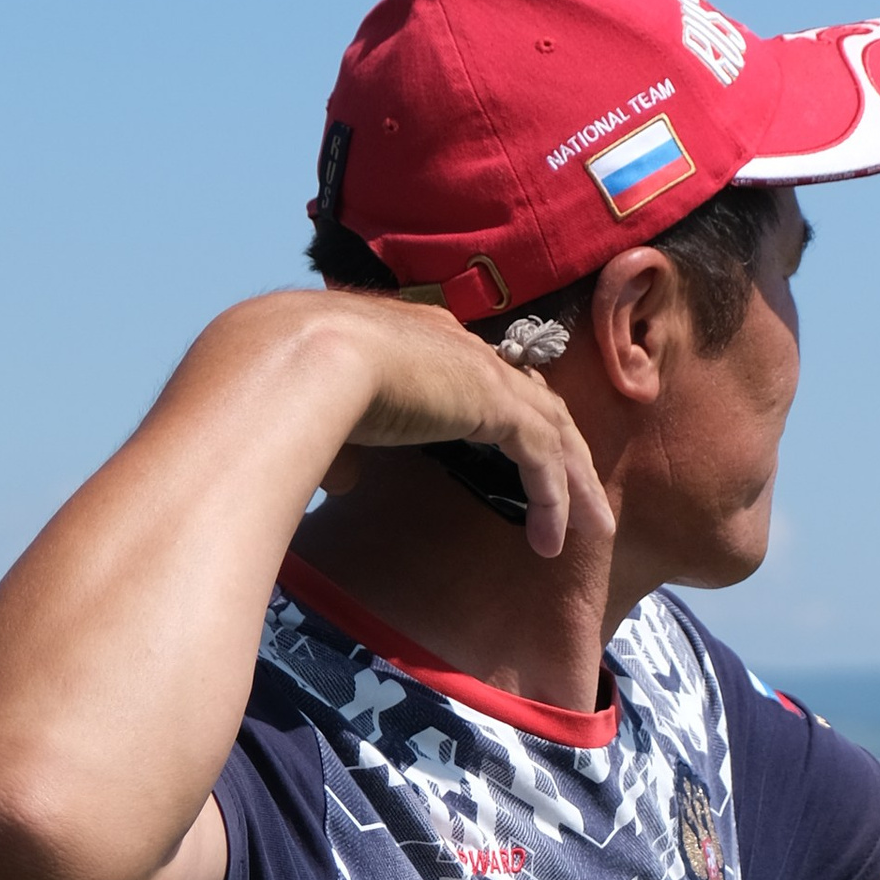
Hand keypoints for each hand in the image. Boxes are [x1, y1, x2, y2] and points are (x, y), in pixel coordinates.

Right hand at [262, 290, 610, 565]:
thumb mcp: (318, 421)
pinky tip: (553, 540)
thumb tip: (346, 478)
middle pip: (531, 400)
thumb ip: (345, 447)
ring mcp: (481, 370)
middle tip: (583, 501)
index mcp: (416, 340)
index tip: (521, 459)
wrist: (297, 360)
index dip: (506, 419)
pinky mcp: (496, 401)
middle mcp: (456, 346)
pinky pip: (543, 456)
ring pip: (553, 428)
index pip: (479, 379)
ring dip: (576, 482)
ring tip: (594, 530)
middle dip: (563, 452)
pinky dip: (554, 498)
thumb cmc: (286, 387)